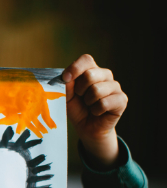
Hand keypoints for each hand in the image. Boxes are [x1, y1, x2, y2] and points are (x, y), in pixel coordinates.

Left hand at [62, 54, 126, 169]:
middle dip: (79, 90)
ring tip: (89, 106)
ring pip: (97, 89)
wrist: (87, 127)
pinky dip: (96, 110)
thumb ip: (66, 86)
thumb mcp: (67, 97)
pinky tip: (97, 112)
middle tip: (80, 97)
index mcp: (91, 70)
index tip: (65, 79)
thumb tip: (66, 79)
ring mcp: (115, 87)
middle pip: (90, 74)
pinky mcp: (122, 100)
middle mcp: (105, 75)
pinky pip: (104, 103)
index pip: (86, 59)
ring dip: (88, 101)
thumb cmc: (77, 109)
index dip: (75, 68)